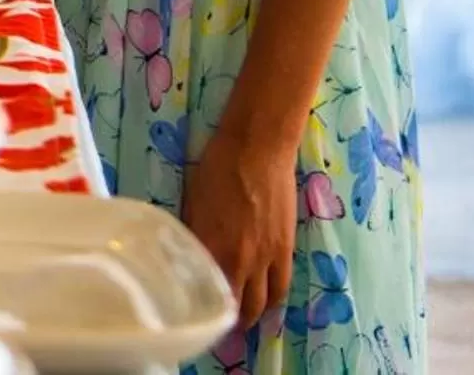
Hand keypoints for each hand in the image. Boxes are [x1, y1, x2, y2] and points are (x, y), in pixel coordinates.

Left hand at [181, 122, 298, 332]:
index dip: (199, 307)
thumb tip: (188, 254)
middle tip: (217, 323)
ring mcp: (265, 257)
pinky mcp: (285, 249)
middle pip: (236, 305)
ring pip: (261, 302)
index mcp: (209, 246)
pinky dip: (273, 299)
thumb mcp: (191, 201)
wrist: (258, 149)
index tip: (191, 314)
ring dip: (251, 314)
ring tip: (242, 319)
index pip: (204, 290)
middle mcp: (238, 259)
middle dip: (227, 319)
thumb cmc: (215, 167)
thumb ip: (193, 234)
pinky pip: (282, 286)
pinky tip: (266, 302)